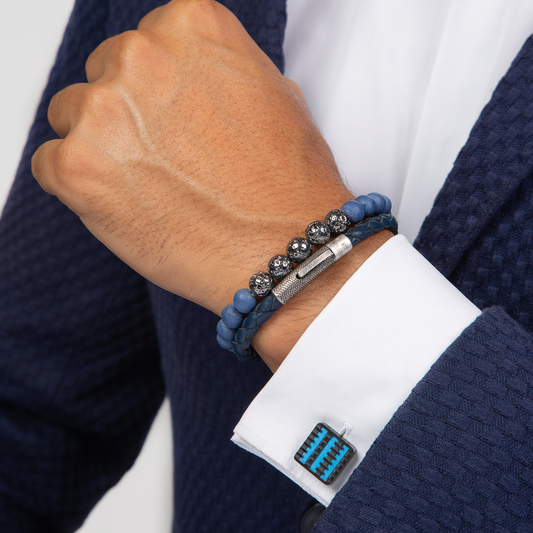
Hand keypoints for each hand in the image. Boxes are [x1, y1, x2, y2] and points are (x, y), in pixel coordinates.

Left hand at [32, 0, 389, 369]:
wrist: (286, 250)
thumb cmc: (288, 185)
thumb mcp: (273, 97)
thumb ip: (219, 74)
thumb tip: (192, 86)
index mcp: (190, 26)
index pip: (147, 41)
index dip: (159, 88)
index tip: (171, 118)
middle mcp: (141, 55)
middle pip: (103, 74)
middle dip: (126, 114)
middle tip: (163, 158)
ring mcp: (103, 111)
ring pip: (70, 117)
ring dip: (100, 148)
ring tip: (149, 186)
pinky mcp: (76, 167)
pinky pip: (50, 164)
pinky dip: (78, 186)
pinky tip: (125, 205)